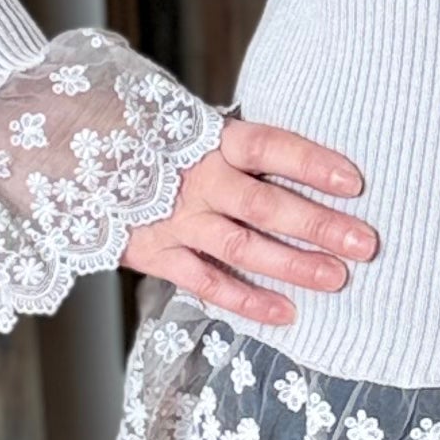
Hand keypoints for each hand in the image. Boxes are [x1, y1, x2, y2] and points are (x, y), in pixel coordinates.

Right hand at [119, 112, 378, 327]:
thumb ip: (242, 145)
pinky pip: (206, 283)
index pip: (269, 147)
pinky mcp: (156, 253)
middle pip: (265, 204)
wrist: (76, 158)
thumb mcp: (195, 127)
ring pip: (241, 247)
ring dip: (292, 265)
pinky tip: (286, 312)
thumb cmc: (157, 143)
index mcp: (210, 140)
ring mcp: (176, 220)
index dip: (311, 163)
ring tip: (336, 277)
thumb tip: (309, 160)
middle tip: (364, 243)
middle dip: (318, 225)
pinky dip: (246, 301)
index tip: (354, 181)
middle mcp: (196, 180)